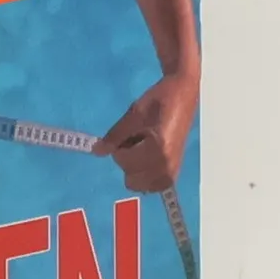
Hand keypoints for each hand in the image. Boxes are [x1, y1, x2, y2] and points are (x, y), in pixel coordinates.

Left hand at [95, 73, 197, 193]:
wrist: (182, 93)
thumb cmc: (158, 100)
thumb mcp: (133, 115)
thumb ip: (115, 136)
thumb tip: (97, 152)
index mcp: (158, 149)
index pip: (124, 161)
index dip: (119, 146)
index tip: (130, 132)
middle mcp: (167, 166)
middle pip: (132, 179)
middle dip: (128, 162)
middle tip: (137, 141)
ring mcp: (173, 171)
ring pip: (141, 185)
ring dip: (137, 169)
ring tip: (144, 148)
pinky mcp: (176, 170)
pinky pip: (154, 185)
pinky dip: (146, 174)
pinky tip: (150, 156)